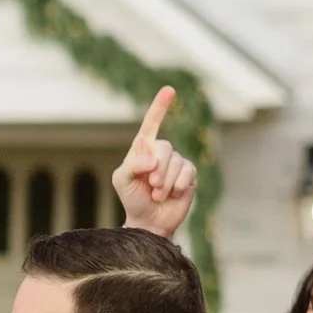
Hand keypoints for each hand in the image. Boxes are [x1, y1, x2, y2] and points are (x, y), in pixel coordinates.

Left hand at [113, 88, 196, 237]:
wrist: (149, 222)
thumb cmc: (132, 198)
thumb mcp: (122, 180)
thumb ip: (133, 164)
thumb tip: (153, 159)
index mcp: (143, 148)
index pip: (151, 123)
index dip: (160, 106)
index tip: (169, 90)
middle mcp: (161, 152)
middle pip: (164, 147)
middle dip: (156, 169)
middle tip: (151, 186)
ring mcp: (177, 162)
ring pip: (175, 162)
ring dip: (165, 182)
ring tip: (157, 195)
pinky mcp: (190, 175)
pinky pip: (188, 172)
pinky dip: (178, 185)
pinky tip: (173, 194)